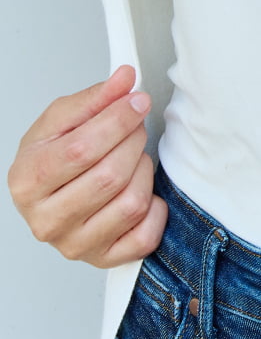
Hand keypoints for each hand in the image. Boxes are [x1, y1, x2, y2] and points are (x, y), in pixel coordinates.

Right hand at [7, 65, 167, 266]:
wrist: (50, 197)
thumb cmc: (54, 159)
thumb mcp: (61, 121)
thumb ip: (94, 98)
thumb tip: (125, 78)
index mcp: (27, 180)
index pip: (81, 149)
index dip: (117, 121)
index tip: (136, 101)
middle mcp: (46, 220)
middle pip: (110, 176)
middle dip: (133, 142)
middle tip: (135, 127)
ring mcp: (74, 245)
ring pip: (131, 204)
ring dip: (143, 171)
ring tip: (133, 158)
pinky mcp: (103, 260)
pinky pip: (145, 237)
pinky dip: (155, 209)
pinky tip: (140, 191)